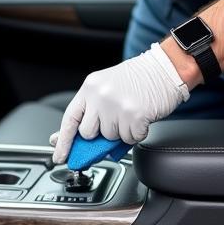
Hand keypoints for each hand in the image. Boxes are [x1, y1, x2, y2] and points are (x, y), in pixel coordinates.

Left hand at [50, 43, 189, 164]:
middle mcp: (99, 95)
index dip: (63, 140)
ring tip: (130, 113)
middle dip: (100, 133)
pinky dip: (137, 133)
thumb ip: (91, 111)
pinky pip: (130, 139)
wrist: (164, 68)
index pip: (70, 118)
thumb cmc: (137, 80)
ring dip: (122, 132)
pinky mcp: (134, 115)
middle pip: (88, 133)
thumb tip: (75, 139)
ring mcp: (116, 105)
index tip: (59, 156)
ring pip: (110, 137)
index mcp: (90, 87)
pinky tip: (141, 117)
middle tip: (115, 119)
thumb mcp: (106, 88)